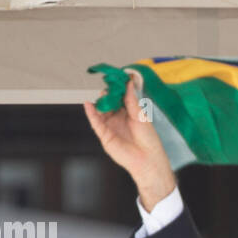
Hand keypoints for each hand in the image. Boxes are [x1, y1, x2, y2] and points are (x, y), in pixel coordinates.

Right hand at [82, 72, 176, 210]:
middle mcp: (118, 119)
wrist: (147, 158)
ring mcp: (110, 126)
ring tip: (101, 95)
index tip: (115, 79)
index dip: (116, 89)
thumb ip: (131, 99)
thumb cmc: (148, 139)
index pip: (119, 98)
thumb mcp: (140, 115)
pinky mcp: (105, 135)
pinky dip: (91, 113)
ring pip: (100, 112)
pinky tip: (88, 105)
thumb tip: (128, 82)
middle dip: (107, 94)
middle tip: (107, 86)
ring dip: (99, 103)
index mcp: (128, 113)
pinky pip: (95, 123)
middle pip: (108, 103)